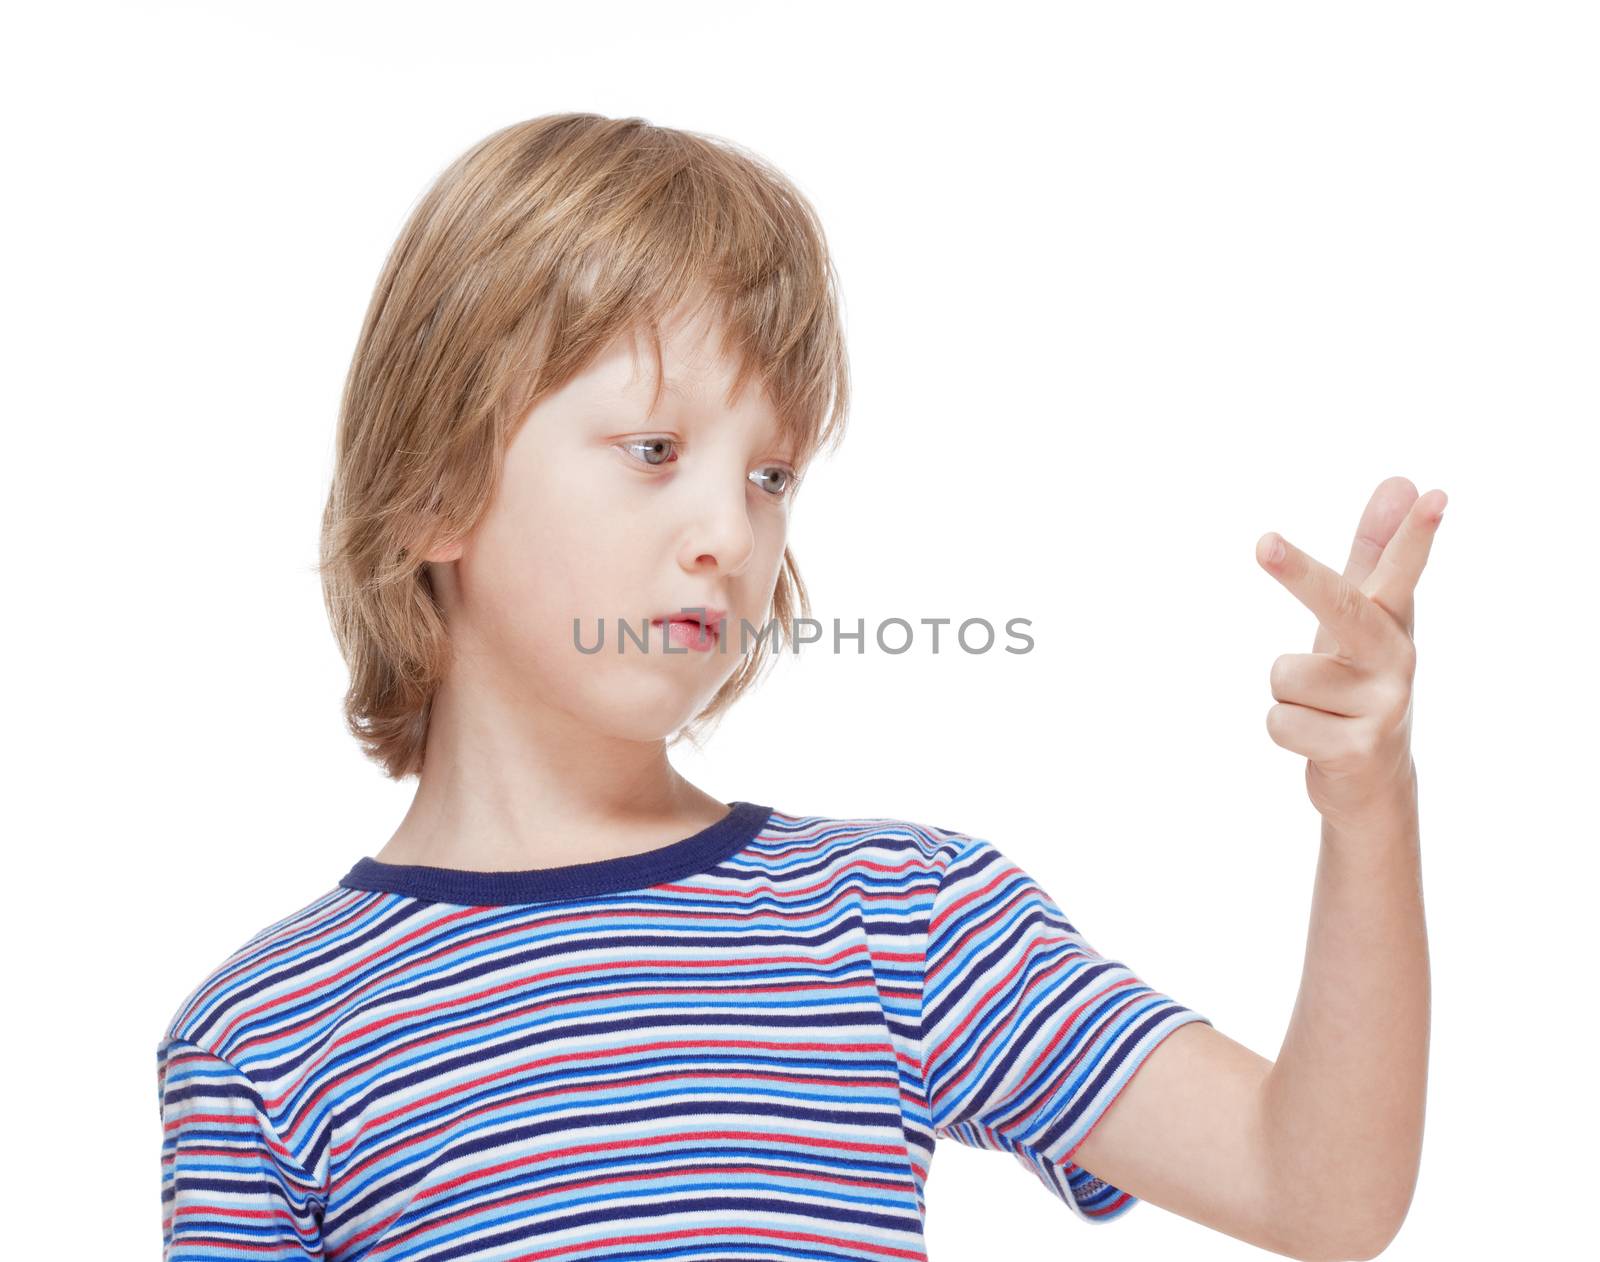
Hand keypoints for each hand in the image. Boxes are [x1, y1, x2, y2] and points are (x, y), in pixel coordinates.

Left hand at [1256, 477, 1446, 833]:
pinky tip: (1317, 739)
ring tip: (1318, 710)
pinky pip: (1279, 720)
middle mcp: (1396, 661)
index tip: (1433, 494)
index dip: (1414, 534)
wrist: (1372, 781)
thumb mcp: (1364, 621)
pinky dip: (1284, 729)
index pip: (1401, 571)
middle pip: (1341, 607)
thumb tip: (1400, 480)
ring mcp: (1381, 707)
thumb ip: (1375, 554)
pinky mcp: (1355, 749)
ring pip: (1284, 674)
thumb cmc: (1358, 683)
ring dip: (1286, 694)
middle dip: (1300, 575)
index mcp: (1391, 625)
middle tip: (1264, 542)